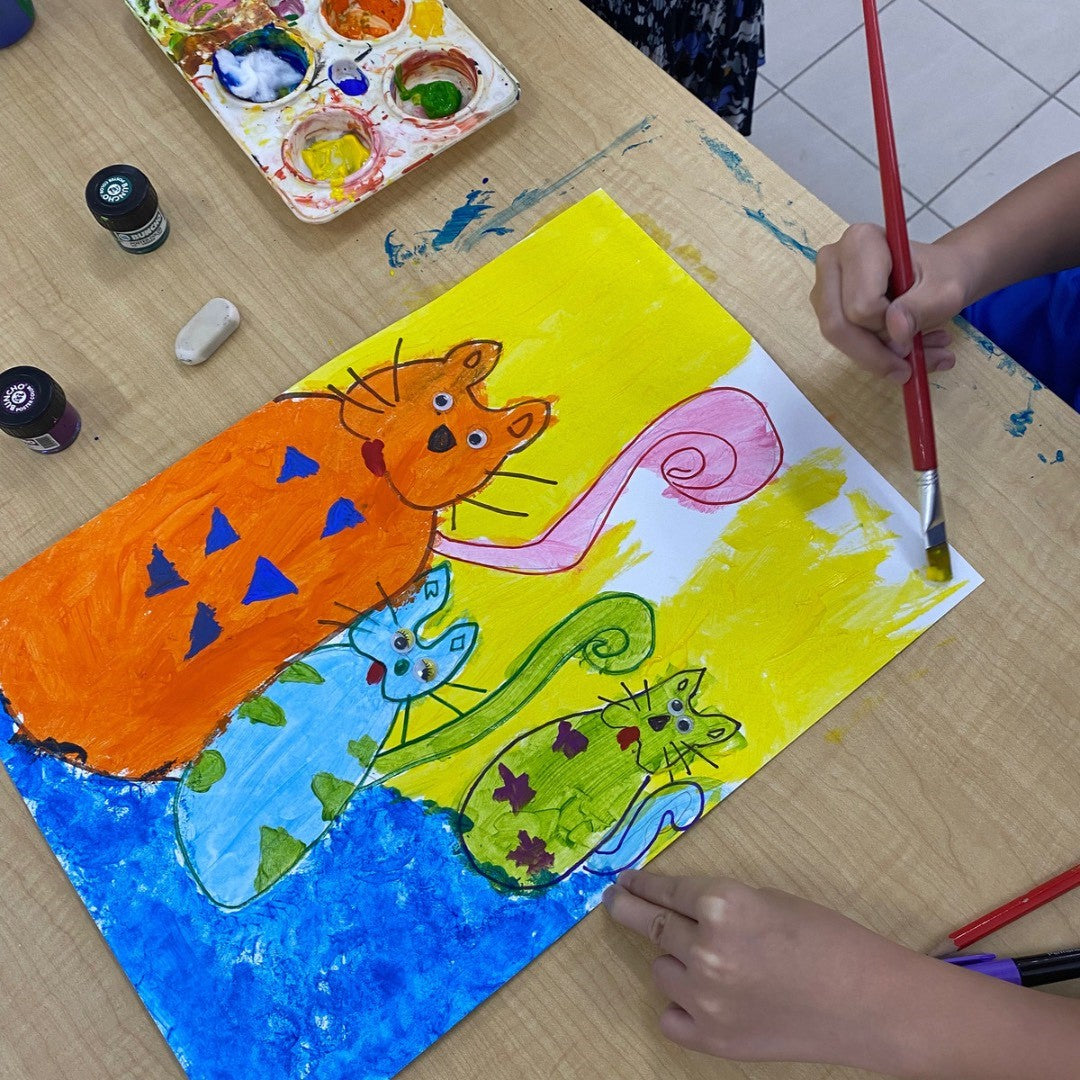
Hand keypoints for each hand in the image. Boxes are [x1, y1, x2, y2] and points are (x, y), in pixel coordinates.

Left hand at [602, 870, 938, 1072]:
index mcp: (722, 903)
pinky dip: (681, 1004)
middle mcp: (706, 949)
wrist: (866, 1002)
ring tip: (709, 961)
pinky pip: (671, 1015)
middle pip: (650, 925)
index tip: (625, 881)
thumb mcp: (767, 900)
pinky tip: (702, 996)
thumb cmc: (826, 939)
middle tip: (616, 901)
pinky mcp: (712, 1039)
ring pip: (661, 970)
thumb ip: (719, 904)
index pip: (665, 890)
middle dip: (629, 909)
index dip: (642, 884)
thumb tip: (678, 905)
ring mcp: (705, 998)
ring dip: (674, 961)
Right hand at [810, 223, 974, 382]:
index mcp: (860, 241)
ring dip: (877, 357)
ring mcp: (824, 285)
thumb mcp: (946, 292)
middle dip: (877, 352)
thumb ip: (922, 308)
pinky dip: (872, 355)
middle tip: (911, 366)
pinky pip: (840, 341)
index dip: (889, 329)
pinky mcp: (826, 306)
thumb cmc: (944, 275)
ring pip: (837, 337)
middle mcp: (833, 260)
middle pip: (839, 325)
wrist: (942, 275)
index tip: (915, 334)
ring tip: (916, 355)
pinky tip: (900, 350)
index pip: (862, 306)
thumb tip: (895, 329)